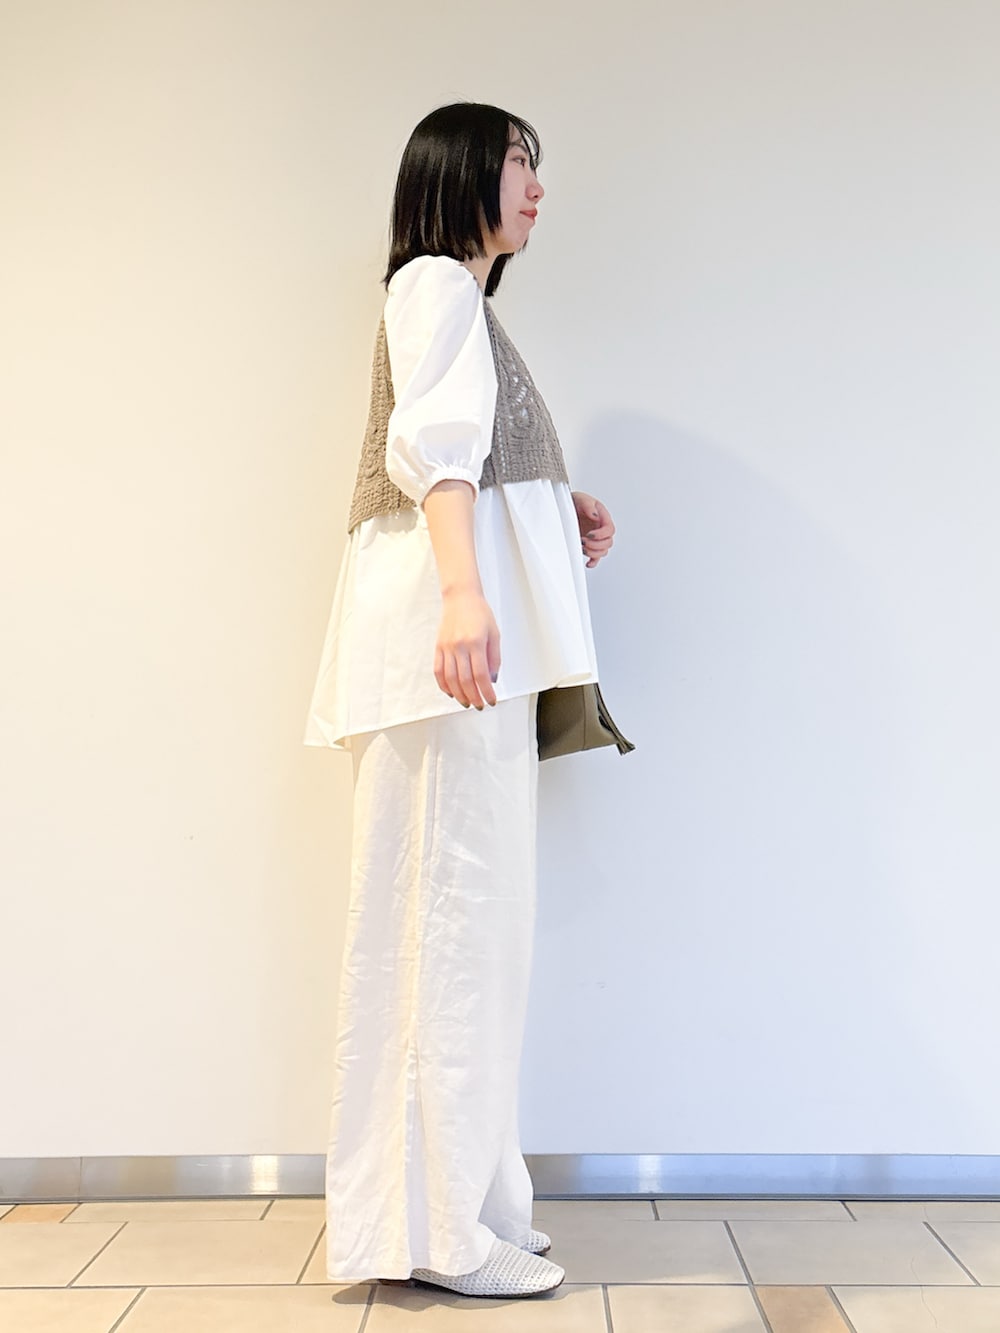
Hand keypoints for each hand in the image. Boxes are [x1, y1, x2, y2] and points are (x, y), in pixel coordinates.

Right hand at [434, 590, 501, 708]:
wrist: (460, 597)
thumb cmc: (480, 613)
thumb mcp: (494, 634)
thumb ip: (494, 658)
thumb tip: (491, 680)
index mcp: (475, 642)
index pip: (481, 675)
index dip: (487, 692)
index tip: (492, 701)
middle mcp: (459, 646)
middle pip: (465, 680)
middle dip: (474, 697)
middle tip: (480, 705)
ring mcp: (446, 647)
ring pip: (450, 679)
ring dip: (459, 695)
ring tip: (467, 703)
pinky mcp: (438, 647)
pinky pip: (439, 671)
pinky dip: (444, 685)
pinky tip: (452, 692)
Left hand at [572, 491, 615, 567]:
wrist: (565, 507)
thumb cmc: (576, 502)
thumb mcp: (581, 499)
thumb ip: (588, 506)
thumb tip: (595, 516)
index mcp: (603, 518)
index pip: (609, 530)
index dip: (601, 535)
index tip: (589, 534)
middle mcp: (601, 529)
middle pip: (608, 543)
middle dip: (595, 545)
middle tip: (583, 540)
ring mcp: (596, 539)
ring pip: (603, 552)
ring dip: (593, 553)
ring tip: (582, 547)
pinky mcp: (589, 545)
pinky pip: (596, 558)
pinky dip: (593, 562)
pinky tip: (588, 563)